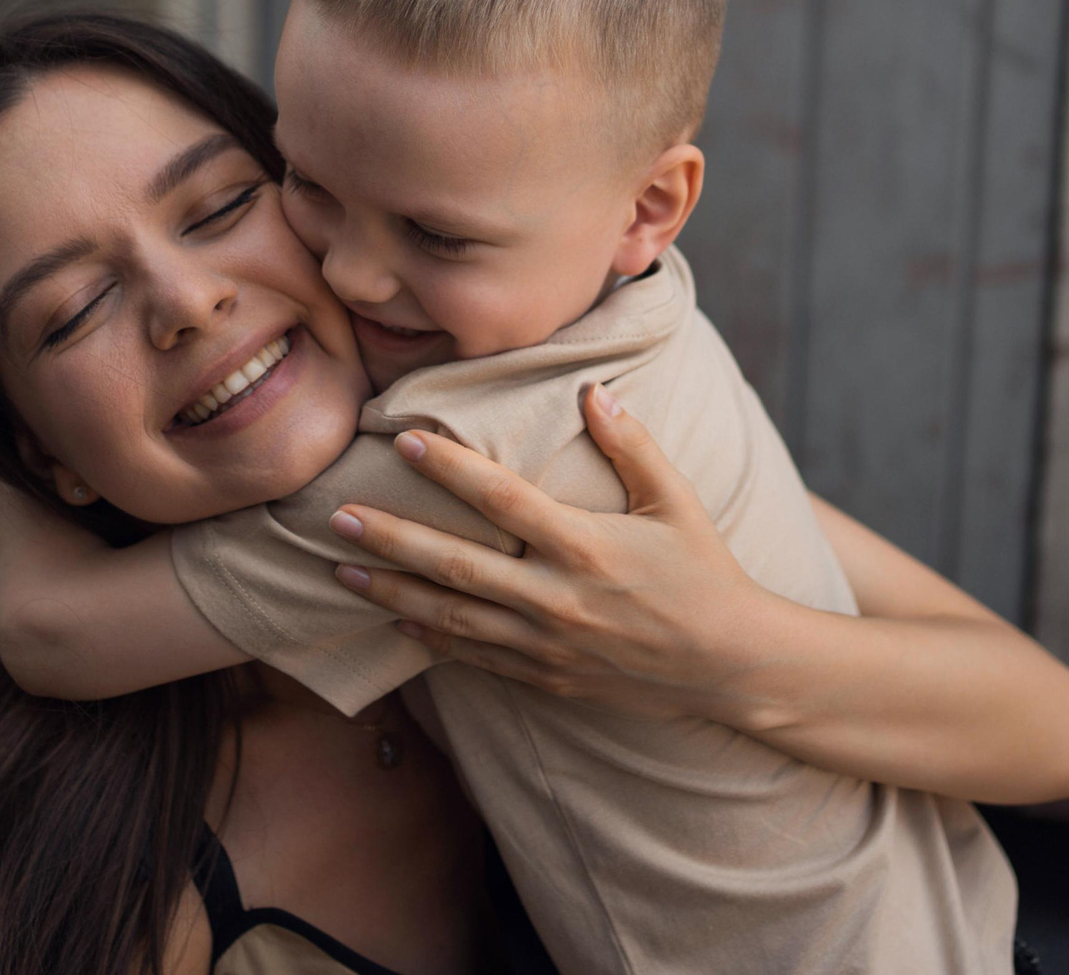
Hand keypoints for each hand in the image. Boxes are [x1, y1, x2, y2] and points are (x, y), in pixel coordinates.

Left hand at [329, 384, 783, 722]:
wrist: (730, 666)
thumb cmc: (705, 574)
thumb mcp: (678, 503)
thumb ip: (633, 446)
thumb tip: (592, 391)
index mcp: (586, 546)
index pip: (502, 500)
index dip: (450, 470)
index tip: (404, 441)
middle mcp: (557, 598)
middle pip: (456, 565)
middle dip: (392, 541)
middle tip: (338, 518)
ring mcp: (547, 644)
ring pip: (452, 618)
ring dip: (392, 594)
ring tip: (341, 572)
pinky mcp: (546, 677)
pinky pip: (475, 657)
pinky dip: (430, 640)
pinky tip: (394, 621)